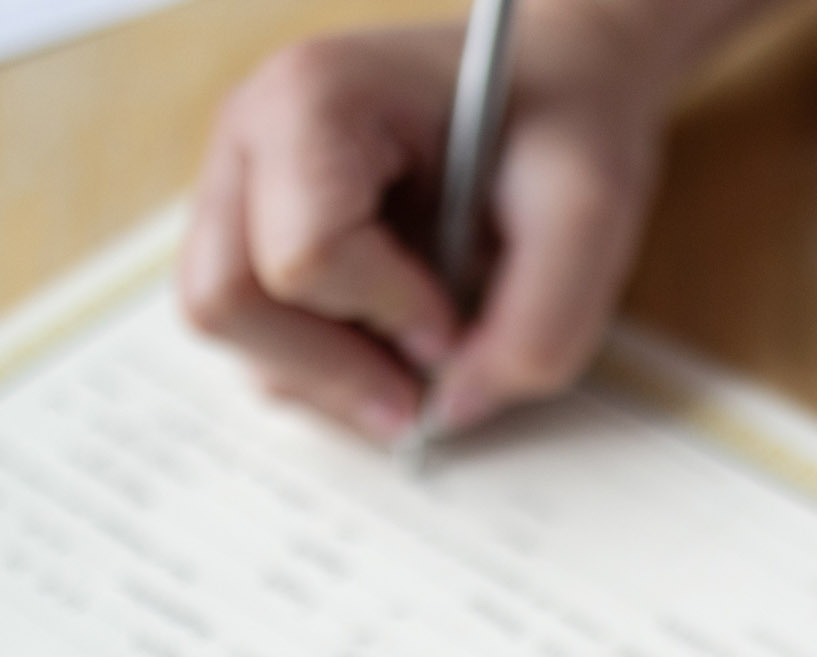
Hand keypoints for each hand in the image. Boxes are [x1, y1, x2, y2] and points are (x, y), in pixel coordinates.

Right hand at [176, 11, 687, 443]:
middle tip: (419, 395)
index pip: (304, 257)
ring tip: (415, 368)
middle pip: (228, 300)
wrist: (550, 85)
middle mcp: (251, 136)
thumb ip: (540, 324)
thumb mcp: (589, 212)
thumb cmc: (560, 122)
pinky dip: (320, 368)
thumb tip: (452, 411)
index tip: (455, 320)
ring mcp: (240, 186)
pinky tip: (392, 351)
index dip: (388, 314)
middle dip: (329, 368)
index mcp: (315, 100)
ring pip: (229, 326)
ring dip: (324, 376)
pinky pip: (254, 333)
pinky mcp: (253, 231)